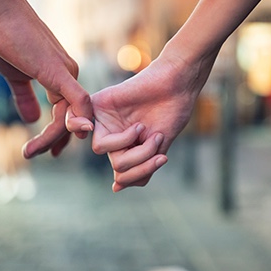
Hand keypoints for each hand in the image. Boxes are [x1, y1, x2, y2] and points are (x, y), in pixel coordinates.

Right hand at [0, 7, 92, 157]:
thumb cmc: (5, 36)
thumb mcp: (14, 75)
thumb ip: (25, 97)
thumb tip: (33, 119)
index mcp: (62, 77)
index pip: (67, 114)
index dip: (59, 135)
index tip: (49, 151)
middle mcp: (70, 75)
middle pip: (71, 119)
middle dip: (55, 142)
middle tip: (31, 154)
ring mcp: (66, 73)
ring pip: (72, 116)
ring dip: (53, 138)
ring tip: (29, 151)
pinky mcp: (57, 71)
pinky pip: (77, 100)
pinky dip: (77, 120)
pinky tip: (71, 136)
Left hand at [74, 53, 209, 191]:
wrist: (178, 83)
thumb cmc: (172, 111)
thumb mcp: (159, 150)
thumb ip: (139, 169)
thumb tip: (115, 187)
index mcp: (126, 147)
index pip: (122, 175)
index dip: (139, 174)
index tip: (162, 158)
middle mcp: (113, 135)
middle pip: (116, 167)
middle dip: (141, 162)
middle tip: (158, 143)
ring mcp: (104, 121)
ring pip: (102, 152)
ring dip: (133, 150)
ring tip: (149, 133)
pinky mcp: (98, 106)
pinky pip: (92, 133)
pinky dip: (119, 139)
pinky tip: (137, 128)